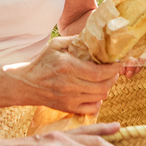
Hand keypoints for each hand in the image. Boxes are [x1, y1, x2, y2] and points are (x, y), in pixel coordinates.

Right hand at [4, 36, 120, 113]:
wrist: (27, 84)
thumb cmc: (42, 62)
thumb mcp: (55, 45)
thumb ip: (74, 40)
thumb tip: (94, 36)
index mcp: (68, 66)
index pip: (98, 73)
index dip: (113, 70)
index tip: (118, 64)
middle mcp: (70, 85)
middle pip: (102, 87)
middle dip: (113, 78)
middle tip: (114, 71)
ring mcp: (70, 98)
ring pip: (100, 97)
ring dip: (107, 88)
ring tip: (105, 79)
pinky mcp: (69, 107)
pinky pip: (92, 108)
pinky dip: (98, 100)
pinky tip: (95, 92)